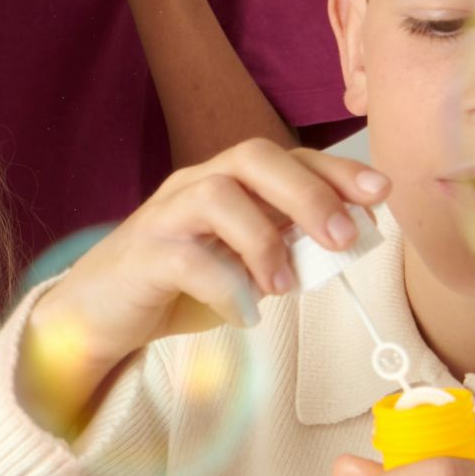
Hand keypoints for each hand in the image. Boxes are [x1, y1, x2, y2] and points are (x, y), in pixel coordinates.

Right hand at [21, 142, 391, 432]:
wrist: (94, 317)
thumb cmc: (175, 287)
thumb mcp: (242, 266)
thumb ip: (284, 248)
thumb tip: (344, 242)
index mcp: (224, 182)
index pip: (285, 158)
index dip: (335, 170)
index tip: (379, 195)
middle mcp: (194, 186)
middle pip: (253, 158)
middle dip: (307, 193)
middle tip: (342, 237)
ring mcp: (164, 217)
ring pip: (219, 197)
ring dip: (265, 241)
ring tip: (284, 286)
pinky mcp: (142, 257)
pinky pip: (189, 260)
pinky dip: (228, 289)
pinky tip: (245, 315)